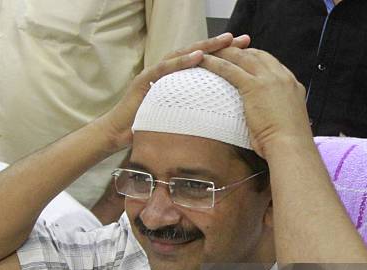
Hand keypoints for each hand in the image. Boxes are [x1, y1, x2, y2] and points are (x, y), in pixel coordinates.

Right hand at [98, 33, 250, 151]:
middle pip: (197, 53)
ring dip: (205, 47)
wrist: (118, 133)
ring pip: (183, 55)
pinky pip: (166, 68)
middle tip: (244, 39)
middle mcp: (167, 71)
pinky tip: (198, 56)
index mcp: (177, 79)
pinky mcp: (144, 79)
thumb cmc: (146, 126)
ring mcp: (155, 72)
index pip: (204, 63)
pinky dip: (182, 61)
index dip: (226, 57)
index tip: (248, 52)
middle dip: (222, 46)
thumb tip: (215, 117)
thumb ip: (192, 110)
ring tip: (225, 41)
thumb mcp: (176, 116)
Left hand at [200, 48, 311, 158]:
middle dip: (238, 50)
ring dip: (224, 52)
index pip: (270, 63)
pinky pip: (229, 69)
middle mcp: (281, 76)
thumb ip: (278, 111)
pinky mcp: (254, 86)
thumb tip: (268, 117)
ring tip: (207, 50)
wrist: (291, 146)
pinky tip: (202, 61)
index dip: (253, 58)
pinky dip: (214, 63)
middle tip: (221, 50)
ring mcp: (268, 79)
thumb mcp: (286, 120)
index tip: (242, 59)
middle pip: (255, 54)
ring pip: (241, 57)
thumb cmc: (287, 143)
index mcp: (291, 84)